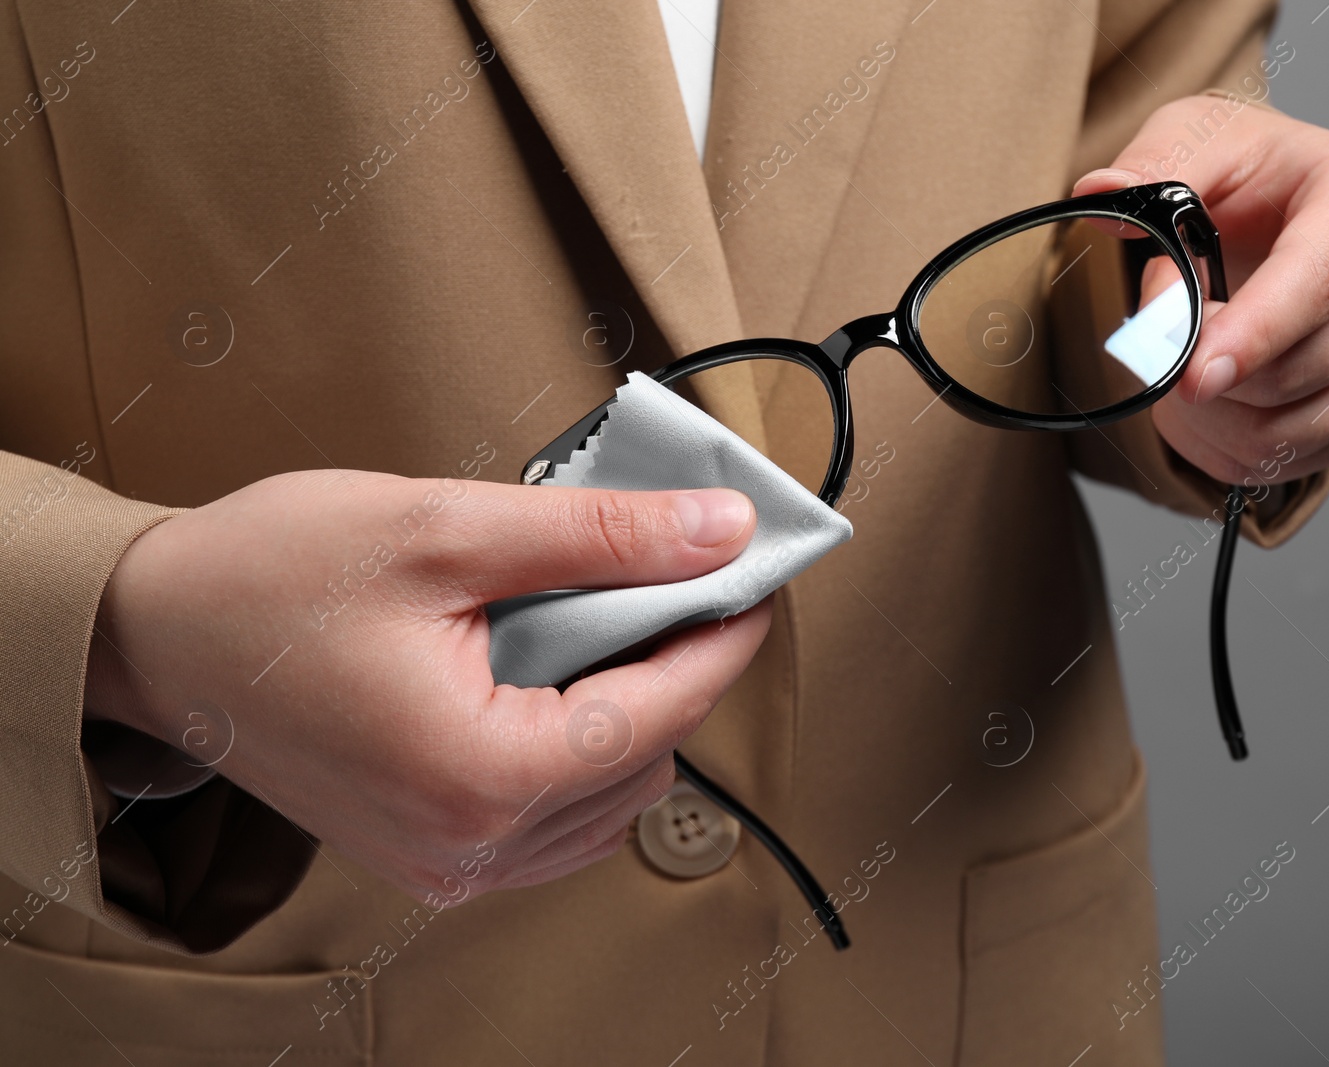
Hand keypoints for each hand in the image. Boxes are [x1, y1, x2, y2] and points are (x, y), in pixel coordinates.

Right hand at [85, 470, 769, 901]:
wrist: (155, 632)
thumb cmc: (272, 578)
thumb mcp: (447, 529)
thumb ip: (600, 537)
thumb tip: (716, 532)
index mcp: (484, 773)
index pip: (663, 709)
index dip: (722, 636)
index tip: (753, 582)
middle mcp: (471, 844)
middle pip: (646, 758)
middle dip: (673, 668)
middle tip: (666, 582)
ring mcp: (449, 863)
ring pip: (608, 799)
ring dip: (629, 713)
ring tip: (598, 625)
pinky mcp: (429, 854)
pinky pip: (555, 822)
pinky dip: (579, 753)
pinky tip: (552, 683)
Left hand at [1074, 94, 1328, 484]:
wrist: (1278, 210)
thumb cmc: (1249, 175)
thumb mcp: (1194, 138)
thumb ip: (1150, 167)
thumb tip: (1102, 195)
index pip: (1319, 282)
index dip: (1254, 334)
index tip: (1194, 374)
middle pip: (1298, 368)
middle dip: (1209, 369)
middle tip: (1164, 333)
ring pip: (1287, 427)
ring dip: (1210, 414)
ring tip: (1181, 361)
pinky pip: (1284, 457)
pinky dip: (1225, 443)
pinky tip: (1207, 397)